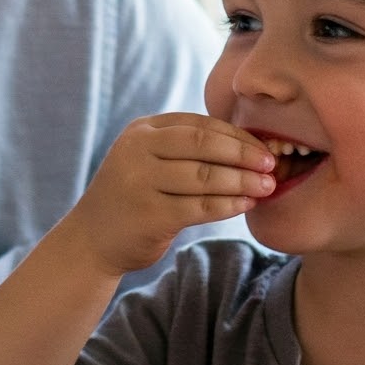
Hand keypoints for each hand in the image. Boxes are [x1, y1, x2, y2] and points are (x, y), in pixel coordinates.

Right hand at [63, 114, 275, 275]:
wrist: (92, 239)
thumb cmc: (134, 197)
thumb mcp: (149, 159)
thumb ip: (184, 147)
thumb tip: (248, 145)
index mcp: (142, 130)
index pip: (199, 125)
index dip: (237, 135)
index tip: (264, 147)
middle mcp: (137, 150)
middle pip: (203, 144)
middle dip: (244, 154)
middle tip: (272, 164)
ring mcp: (140, 182)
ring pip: (205, 176)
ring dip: (242, 181)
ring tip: (267, 186)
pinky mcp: (149, 215)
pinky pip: (200, 207)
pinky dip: (229, 205)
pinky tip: (246, 205)